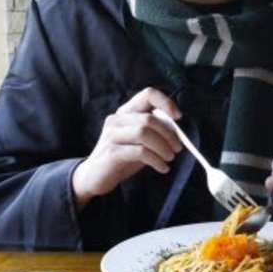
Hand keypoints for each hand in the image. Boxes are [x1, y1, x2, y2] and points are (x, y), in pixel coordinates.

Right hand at [72, 87, 183, 209]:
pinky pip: (140, 152)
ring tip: (170, 158)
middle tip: (178, 148)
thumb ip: (153, 131)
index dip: (166, 102)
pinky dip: (156, 160)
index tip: (178, 117)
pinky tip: (163, 167)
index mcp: (125, 112)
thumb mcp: (139, 141)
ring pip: (144, 133)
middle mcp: (117, 120)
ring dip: (163, 147)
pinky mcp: (112, 153)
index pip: (147, 94)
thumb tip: (177, 130)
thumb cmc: (122, 156)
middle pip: (149, 119)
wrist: (94, 176)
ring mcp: (112, 135)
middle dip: (169, 134)